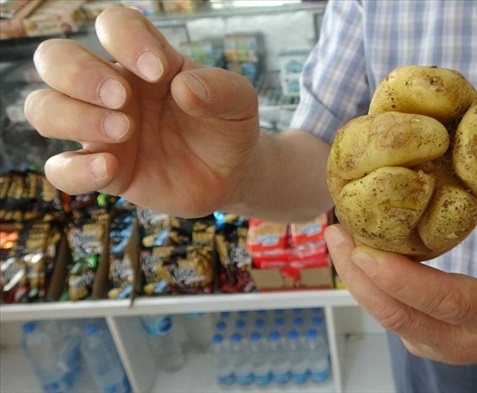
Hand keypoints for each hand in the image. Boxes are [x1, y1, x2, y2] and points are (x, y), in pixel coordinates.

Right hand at [25, 6, 259, 216]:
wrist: (232, 173)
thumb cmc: (228, 126)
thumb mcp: (239, 102)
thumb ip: (220, 88)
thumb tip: (184, 88)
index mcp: (144, 60)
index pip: (112, 24)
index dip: (125, 39)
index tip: (158, 72)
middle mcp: (112, 89)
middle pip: (55, 58)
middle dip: (77, 74)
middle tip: (121, 99)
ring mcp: (101, 130)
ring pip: (44, 108)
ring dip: (73, 116)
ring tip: (125, 131)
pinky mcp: (104, 171)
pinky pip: (61, 169)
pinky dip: (75, 169)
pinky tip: (110, 168)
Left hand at [325, 195, 476, 363]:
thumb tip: (469, 173)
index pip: (446, 302)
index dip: (403, 280)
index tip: (367, 250)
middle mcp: (462, 343)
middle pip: (399, 316)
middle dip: (360, 276)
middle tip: (335, 233)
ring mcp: (436, 347)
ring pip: (385, 316)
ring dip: (355, 277)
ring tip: (337, 234)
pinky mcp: (420, 341)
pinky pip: (386, 312)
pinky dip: (366, 282)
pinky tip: (354, 250)